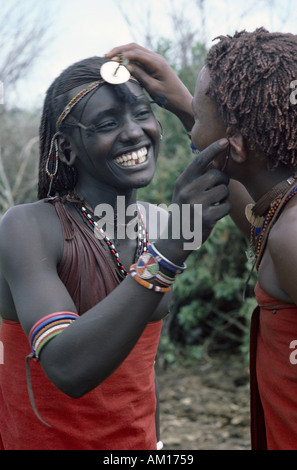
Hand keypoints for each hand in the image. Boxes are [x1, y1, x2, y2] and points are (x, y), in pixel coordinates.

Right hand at [105, 43, 193, 129]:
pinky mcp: (154, 65)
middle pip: (134, 47)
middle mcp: (156, 58)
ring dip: (123, 53)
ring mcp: (155, 60)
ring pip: (136, 51)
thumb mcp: (152, 88)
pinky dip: (129, 59)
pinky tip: (120, 64)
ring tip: (110, 58)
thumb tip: (126, 65)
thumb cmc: (169, 97)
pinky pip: (140, 58)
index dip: (121, 56)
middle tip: (106, 56)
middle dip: (119, 51)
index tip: (110, 62)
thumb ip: (139, 75)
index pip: (135, 53)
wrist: (182, 101)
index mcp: (157, 62)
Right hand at [156, 138, 230, 262]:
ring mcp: (196, 205)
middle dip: (223, 180)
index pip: (199, 160)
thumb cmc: (185, 209)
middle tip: (217, 189)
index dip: (213, 149)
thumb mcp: (184, 190)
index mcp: (182, 181)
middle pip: (217, 175)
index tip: (225, 141)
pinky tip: (215, 214)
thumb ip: (198, 177)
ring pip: (224, 190)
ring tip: (212, 203)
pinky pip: (227, 206)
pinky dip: (225, 209)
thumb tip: (219, 160)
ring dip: (224, 196)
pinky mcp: (206, 219)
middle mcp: (188, 191)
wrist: (176, 237)